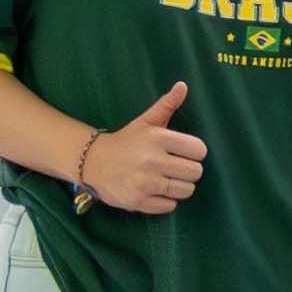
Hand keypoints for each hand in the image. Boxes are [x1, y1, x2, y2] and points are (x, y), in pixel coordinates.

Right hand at [76, 83, 205, 213]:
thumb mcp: (146, 121)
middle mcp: (152, 160)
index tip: (182, 152)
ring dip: (179, 187)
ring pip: (187, 191)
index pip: (200, 150)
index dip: (194, 153)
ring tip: (164, 179)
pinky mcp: (137, 201)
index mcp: (158, 138)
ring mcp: (145, 182)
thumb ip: (167, 105)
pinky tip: (153, 191)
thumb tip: (183, 86)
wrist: (91, 162)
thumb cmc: (126, 141)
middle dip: (187, 171)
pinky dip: (165, 201)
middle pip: (195, 173)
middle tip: (173, 167)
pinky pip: (170, 206)